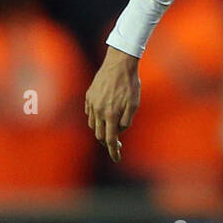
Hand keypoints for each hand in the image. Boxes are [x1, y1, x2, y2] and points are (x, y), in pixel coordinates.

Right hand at [85, 47, 140, 162]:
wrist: (118, 64)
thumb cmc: (130, 84)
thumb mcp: (134, 104)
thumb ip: (126, 120)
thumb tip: (119, 130)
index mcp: (111, 115)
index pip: (110, 139)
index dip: (113, 151)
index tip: (117, 158)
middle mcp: (99, 111)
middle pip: (99, 135)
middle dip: (107, 142)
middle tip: (117, 144)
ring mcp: (91, 104)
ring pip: (93, 125)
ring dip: (101, 131)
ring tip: (111, 130)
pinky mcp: (88, 97)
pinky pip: (89, 113)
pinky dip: (95, 119)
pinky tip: (103, 117)